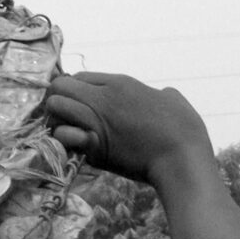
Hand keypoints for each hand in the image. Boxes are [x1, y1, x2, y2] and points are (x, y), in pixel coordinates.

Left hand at [42, 72, 211, 183]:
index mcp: (121, 84)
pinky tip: (78, 147)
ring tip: (71, 131)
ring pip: (55, 106)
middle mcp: (103, 98)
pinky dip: (65, 141)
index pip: (79, 77)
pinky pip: (63, 135)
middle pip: (60, 86)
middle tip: (70, 118)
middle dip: (59, 100)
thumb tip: (163, 96)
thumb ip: (163, 95)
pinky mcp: (94, 148)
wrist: (181, 161)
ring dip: (57, 119)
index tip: (83, 106)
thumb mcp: (175, 101)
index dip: (77, 91)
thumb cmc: (184, 131)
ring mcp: (96, 122)